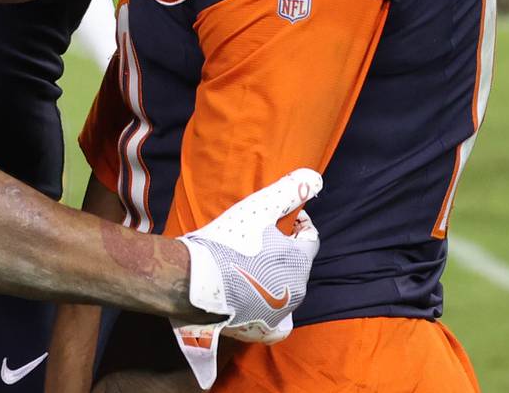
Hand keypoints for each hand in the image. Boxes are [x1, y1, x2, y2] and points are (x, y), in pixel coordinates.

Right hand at [172, 168, 321, 388]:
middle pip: (297, 265)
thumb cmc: (226, 242)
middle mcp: (297, 290)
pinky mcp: (262, 330)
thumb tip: (313, 177)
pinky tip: (255, 301)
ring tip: (251, 266)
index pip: (310, 238)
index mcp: (298, 261)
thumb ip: (288, 191)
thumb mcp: (257, 208)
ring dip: (275, 278)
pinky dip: (270, 310)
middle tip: (259, 239)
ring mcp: (280, 314)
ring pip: (286, 291)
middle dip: (284, 250)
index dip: (297, 222)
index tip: (279, 216)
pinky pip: (277, 322)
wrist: (194, 282)